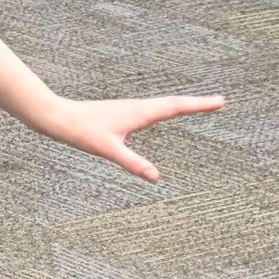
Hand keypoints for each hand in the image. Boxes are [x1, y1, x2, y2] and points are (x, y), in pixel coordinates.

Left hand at [31, 92, 224, 181]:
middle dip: (197, 103)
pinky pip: (151, 108)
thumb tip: (155, 177)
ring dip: (182, 104)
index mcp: (139, 112)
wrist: (58, 117)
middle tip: (220, 101)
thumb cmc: (81, 131)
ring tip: (200, 105)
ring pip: (162, 104)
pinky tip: (162, 113)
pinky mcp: (122, 113)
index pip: (176, 107)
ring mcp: (130, 109)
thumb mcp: (108, 150)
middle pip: (174, 103)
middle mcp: (137, 107)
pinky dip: (165, 108)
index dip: (199, 105)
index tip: (221, 101)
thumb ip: (132, 163)